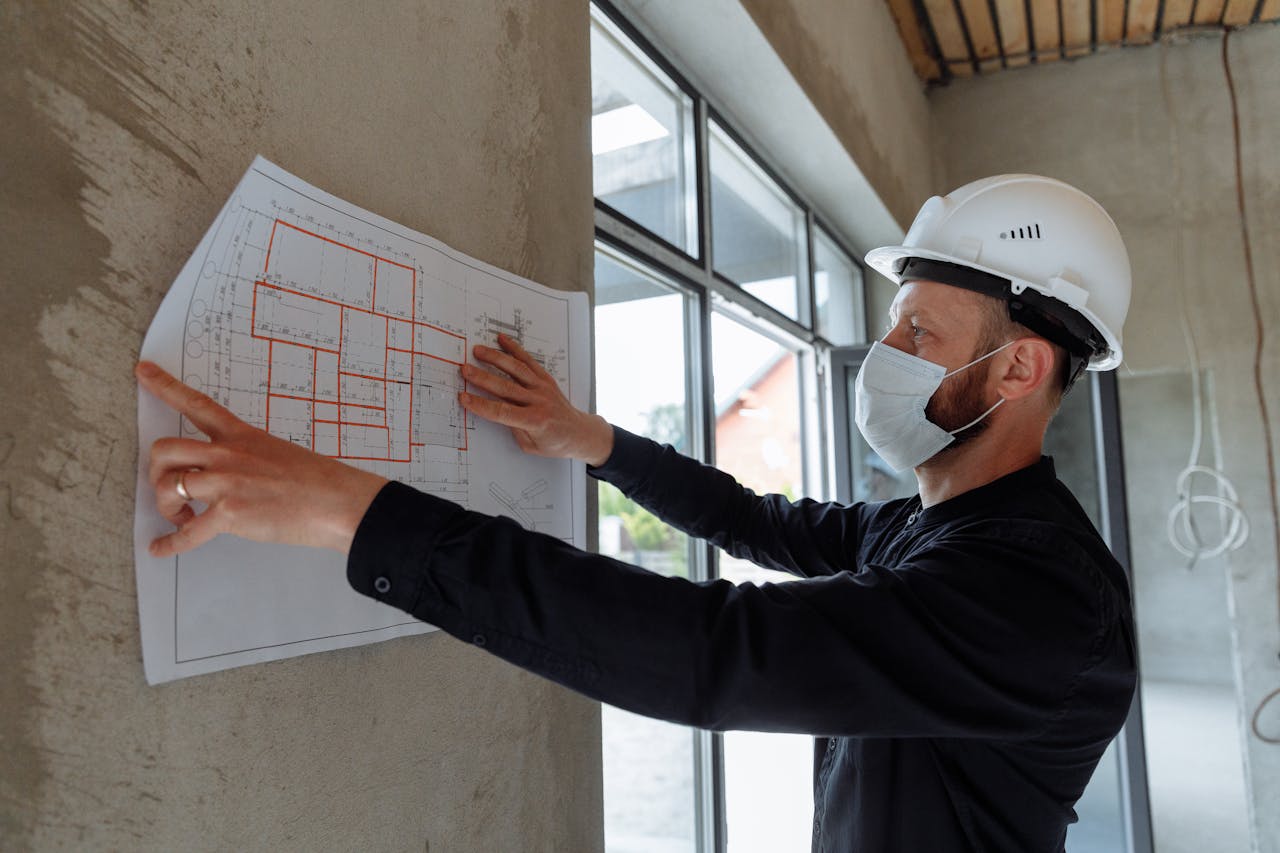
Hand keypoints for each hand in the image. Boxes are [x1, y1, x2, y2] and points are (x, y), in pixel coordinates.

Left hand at [136, 362, 387, 557]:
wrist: (337, 501)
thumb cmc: (318, 481)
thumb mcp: (279, 454)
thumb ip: (248, 460)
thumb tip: (231, 479)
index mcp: (242, 436)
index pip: (197, 405)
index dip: (165, 386)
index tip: (143, 372)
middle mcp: (228, 455)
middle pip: (165, 449)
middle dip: (156, 471)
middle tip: (168, 487)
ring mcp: (227, 483)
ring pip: (167, 486)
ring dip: (166, 506)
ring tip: (182, 517)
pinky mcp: (230, 514)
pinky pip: (186, 532)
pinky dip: (170, 543)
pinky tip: (163, 547)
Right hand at [459, 333, 613, 465]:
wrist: (579, 432)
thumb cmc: (554, 442)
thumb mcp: (530, 445)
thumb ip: (512, 427)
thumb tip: (494, 408)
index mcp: (534, 421)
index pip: (501, 412)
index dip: (480, 404)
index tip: (464, 397)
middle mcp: (539, 401)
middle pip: (506, 387)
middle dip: (483, 377)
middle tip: (465, 370)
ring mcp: (543, 387)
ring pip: (516, 369)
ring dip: (496, 358)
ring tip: (478, 350)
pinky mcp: (545, 378)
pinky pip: (528, 361)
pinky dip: (515, 349)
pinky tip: (502, 340)